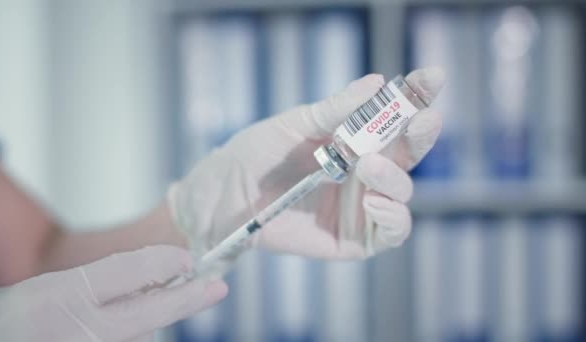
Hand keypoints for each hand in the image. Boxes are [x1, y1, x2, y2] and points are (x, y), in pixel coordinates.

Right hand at [0, 246, 227, 340]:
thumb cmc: (11, 320)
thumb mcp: (54, 286)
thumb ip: (108, 278)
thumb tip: (159, 271)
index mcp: (66, 296)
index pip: (129, 271)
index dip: (163, 262)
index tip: (186, 258)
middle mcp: (85, 330)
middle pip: (151, 312)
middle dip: (188, 299)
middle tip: (216, 288)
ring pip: (143, 332)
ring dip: (157, 316)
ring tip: (164, 299)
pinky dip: (138, 332)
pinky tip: (137, 321)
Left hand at [169, 67, 444, 259]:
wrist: (226, 198)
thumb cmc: (256, 154)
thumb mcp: (296, 123)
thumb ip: (337, 109)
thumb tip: (378, 82)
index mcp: (353, 140)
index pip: (395, 119)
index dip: (416, 99)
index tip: (433, 77)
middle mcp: (364, 172)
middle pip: (408, 154)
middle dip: (421, 135)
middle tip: (425, 118)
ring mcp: (362, 206)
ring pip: (402, 192)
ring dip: (395, 178)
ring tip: (367, 166)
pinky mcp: (355, 239)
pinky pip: (392, 232)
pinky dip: (392, 216)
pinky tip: (372, 201)